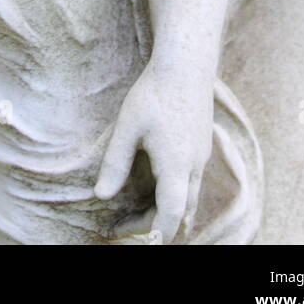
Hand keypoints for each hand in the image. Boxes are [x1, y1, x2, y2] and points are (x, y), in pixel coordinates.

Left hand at [94, 67, 213, 242]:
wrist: (187, 64)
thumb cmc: (154, 92)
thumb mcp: (128, 126)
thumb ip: (115, 163)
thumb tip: (101, 196)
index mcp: (176, 167)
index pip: (171, 216)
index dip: (154, 233)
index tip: (134, 239)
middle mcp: (194, 167)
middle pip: (180, 213)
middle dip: (153, 225)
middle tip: (119, 225)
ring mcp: (201, 157)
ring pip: (189, 199)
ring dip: (165, 210)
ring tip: (134, 211)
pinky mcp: (202, 146)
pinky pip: (192, 183)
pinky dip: (174, 195)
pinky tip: (154, 185)